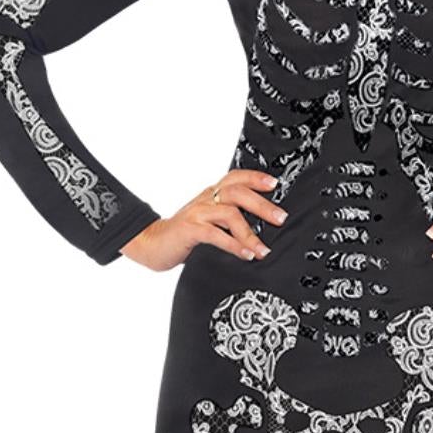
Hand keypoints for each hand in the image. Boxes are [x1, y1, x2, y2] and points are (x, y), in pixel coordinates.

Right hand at [119, 169, 287, 269]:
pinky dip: (233, 245)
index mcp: (211, 194)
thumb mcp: (209, 221)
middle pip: (237, 193)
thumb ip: (229, 220)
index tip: (275, 184)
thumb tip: (261, 228)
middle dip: (262, 205)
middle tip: (280, 219)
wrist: (152, 243)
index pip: (235, 178)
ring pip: (229, 214)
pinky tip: (246, 255)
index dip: (255, 177)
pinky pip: (215, 235)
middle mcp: (205, 199)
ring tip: (263, 249)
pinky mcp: (189, 229)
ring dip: (250, 233)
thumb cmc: (184, 235)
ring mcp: (197, 213)